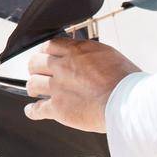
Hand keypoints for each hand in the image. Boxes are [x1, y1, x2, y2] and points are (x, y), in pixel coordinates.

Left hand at [24, 37, 140, 133]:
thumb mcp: (108, 55)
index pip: (50, 45)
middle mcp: (63, 66)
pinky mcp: (57, 108)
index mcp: (77, 51)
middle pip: (35, 62)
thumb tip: (86, 55)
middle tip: (38, 72)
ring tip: (35, 91)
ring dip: (33, 87)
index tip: (47, 56)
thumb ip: (91, 54)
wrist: (126, 101)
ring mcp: (57, 87)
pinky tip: (31, 111)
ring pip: (32, 84)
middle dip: (35, 67)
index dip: (46, 51)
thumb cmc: (125, 80)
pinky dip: (32, 111)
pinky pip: (36, 109)